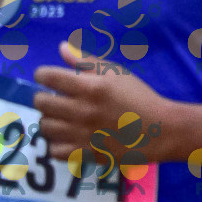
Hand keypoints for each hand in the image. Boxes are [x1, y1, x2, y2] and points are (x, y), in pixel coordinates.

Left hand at [33, 42, 172, 163]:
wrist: (160, 130)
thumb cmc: (138, 97)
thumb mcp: (117, 72)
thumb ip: (87, 60)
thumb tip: (62, 47)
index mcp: (90, 87)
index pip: (48, 77)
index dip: (42, 75)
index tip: (47, 77)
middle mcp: (82, 111)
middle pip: (41, 102)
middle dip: (43, 97)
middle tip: (55, 97)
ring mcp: (81, 135)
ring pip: (45, 126)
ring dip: (50, 119)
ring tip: (62, 117)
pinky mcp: (84, 154)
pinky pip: (54, 150)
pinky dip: (56, 143)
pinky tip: (67, 136)